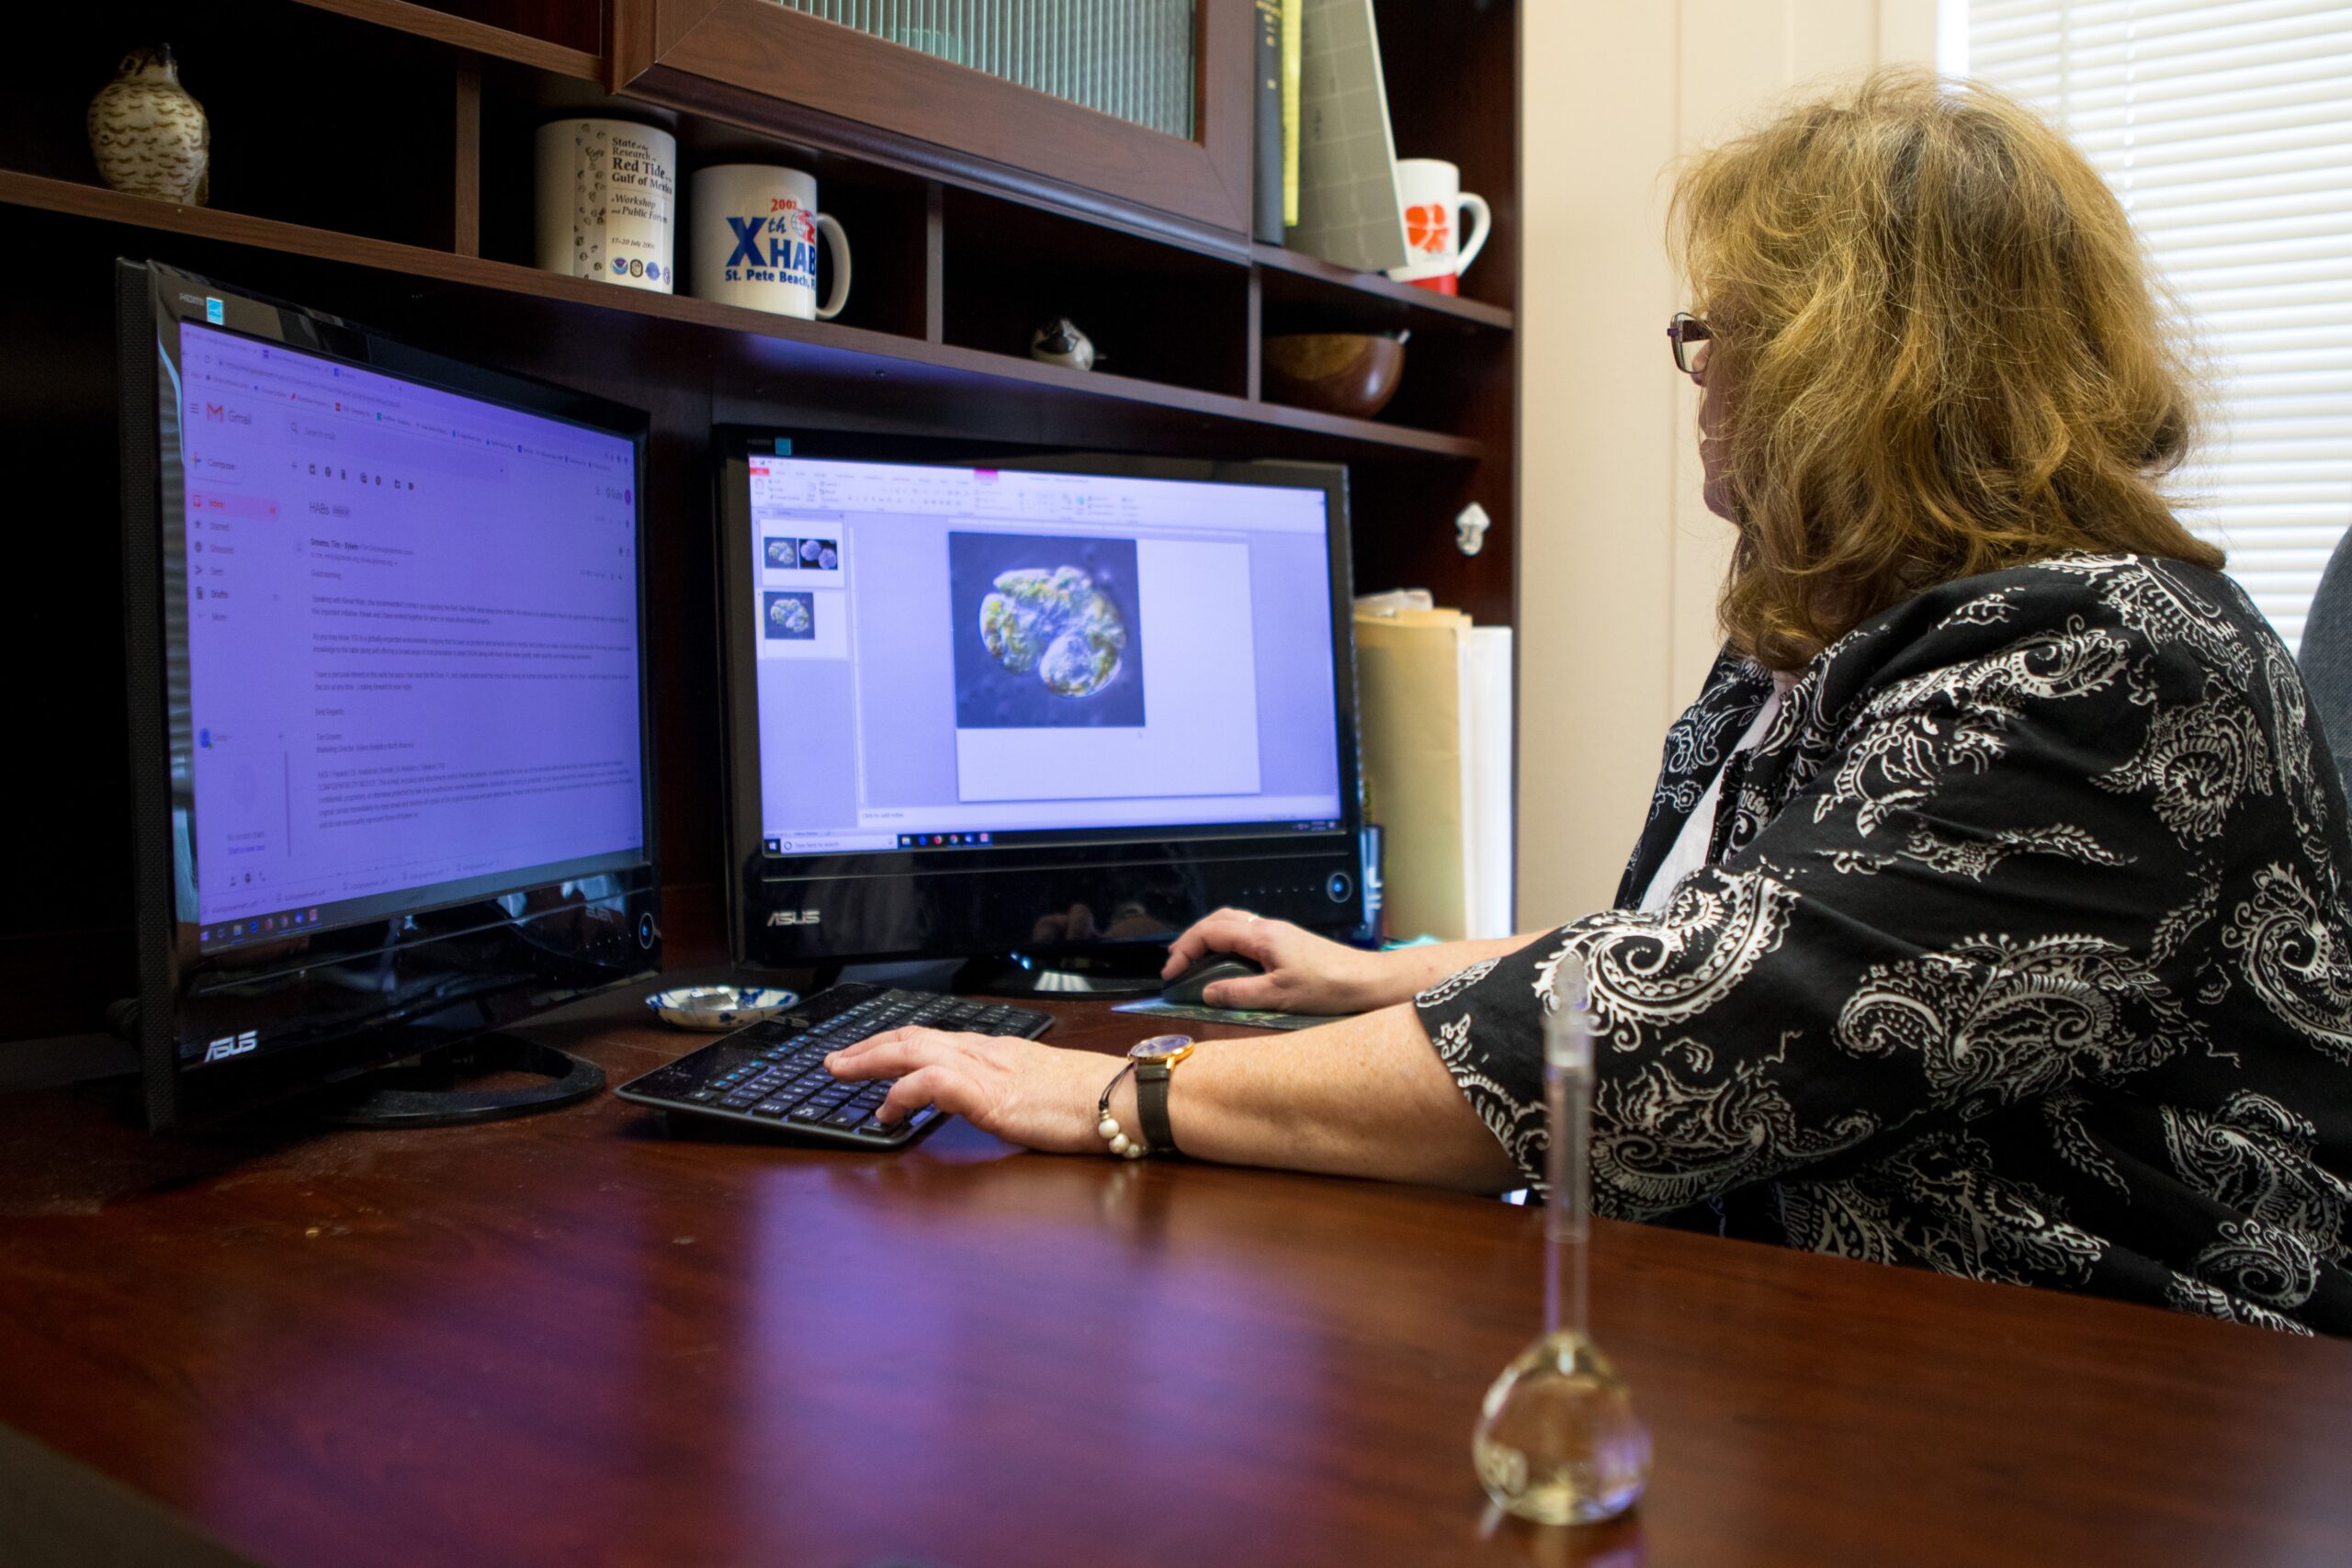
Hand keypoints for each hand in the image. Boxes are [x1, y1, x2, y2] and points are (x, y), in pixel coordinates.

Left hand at [825, 1029, 1110, 1153]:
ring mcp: (985, 1070)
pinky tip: (886, 1110)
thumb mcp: (1037, 1090)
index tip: (867, 1055)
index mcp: (995, 1051)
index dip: (893, 1045)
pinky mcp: (988, 1094)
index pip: (932, 1038)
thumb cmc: (1092, 1100)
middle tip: (834, 1061)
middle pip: (912, 1037)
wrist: (1124, 1097)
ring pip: (912, 1052)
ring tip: (842, 1075)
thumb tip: (983, 1103)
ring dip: (871, 1062)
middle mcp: (984, 1052)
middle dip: (868, 1047)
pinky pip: (932, 1084)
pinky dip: (901, 1093)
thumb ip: (1005, 1092)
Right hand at [1159, 908, 1397, 1014]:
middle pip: (1218, 920)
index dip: (1184, 950)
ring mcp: (1279, 933)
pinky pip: (1248, 933)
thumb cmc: (1327, 986)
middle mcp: (1267, 927)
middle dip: (1192, 938)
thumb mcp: (1279, 996)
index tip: (1170, 973)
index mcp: (1261, 935)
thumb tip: (1206, 992)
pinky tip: (1228, 963)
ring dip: (1209, 938)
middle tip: (1176, 963)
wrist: (1367, 981)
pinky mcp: (1288, 942)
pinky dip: (1228, 943)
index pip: (1210, 932)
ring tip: (1196, 960)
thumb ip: (1238, 993)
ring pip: (1233, 923)